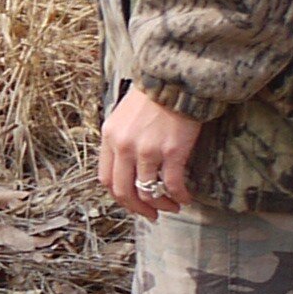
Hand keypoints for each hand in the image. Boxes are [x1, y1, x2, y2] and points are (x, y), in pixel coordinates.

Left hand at [99, 87, 199, 217]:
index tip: (133, 203)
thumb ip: (120, 140)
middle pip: (123, 191)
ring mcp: (147, 150)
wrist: (176, 79)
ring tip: (171, 206)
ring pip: (147, 191)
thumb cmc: (152, 96)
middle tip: (150, 214)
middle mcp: (124, 146)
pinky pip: (172, 185)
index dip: (119, 197)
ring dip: (160, 205)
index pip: (106, 178)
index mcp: (109, 137)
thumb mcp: (123, 116)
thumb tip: (126, 166)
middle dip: (137, 208)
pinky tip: (186, 198)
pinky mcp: (172, 151)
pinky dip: (179, 196)